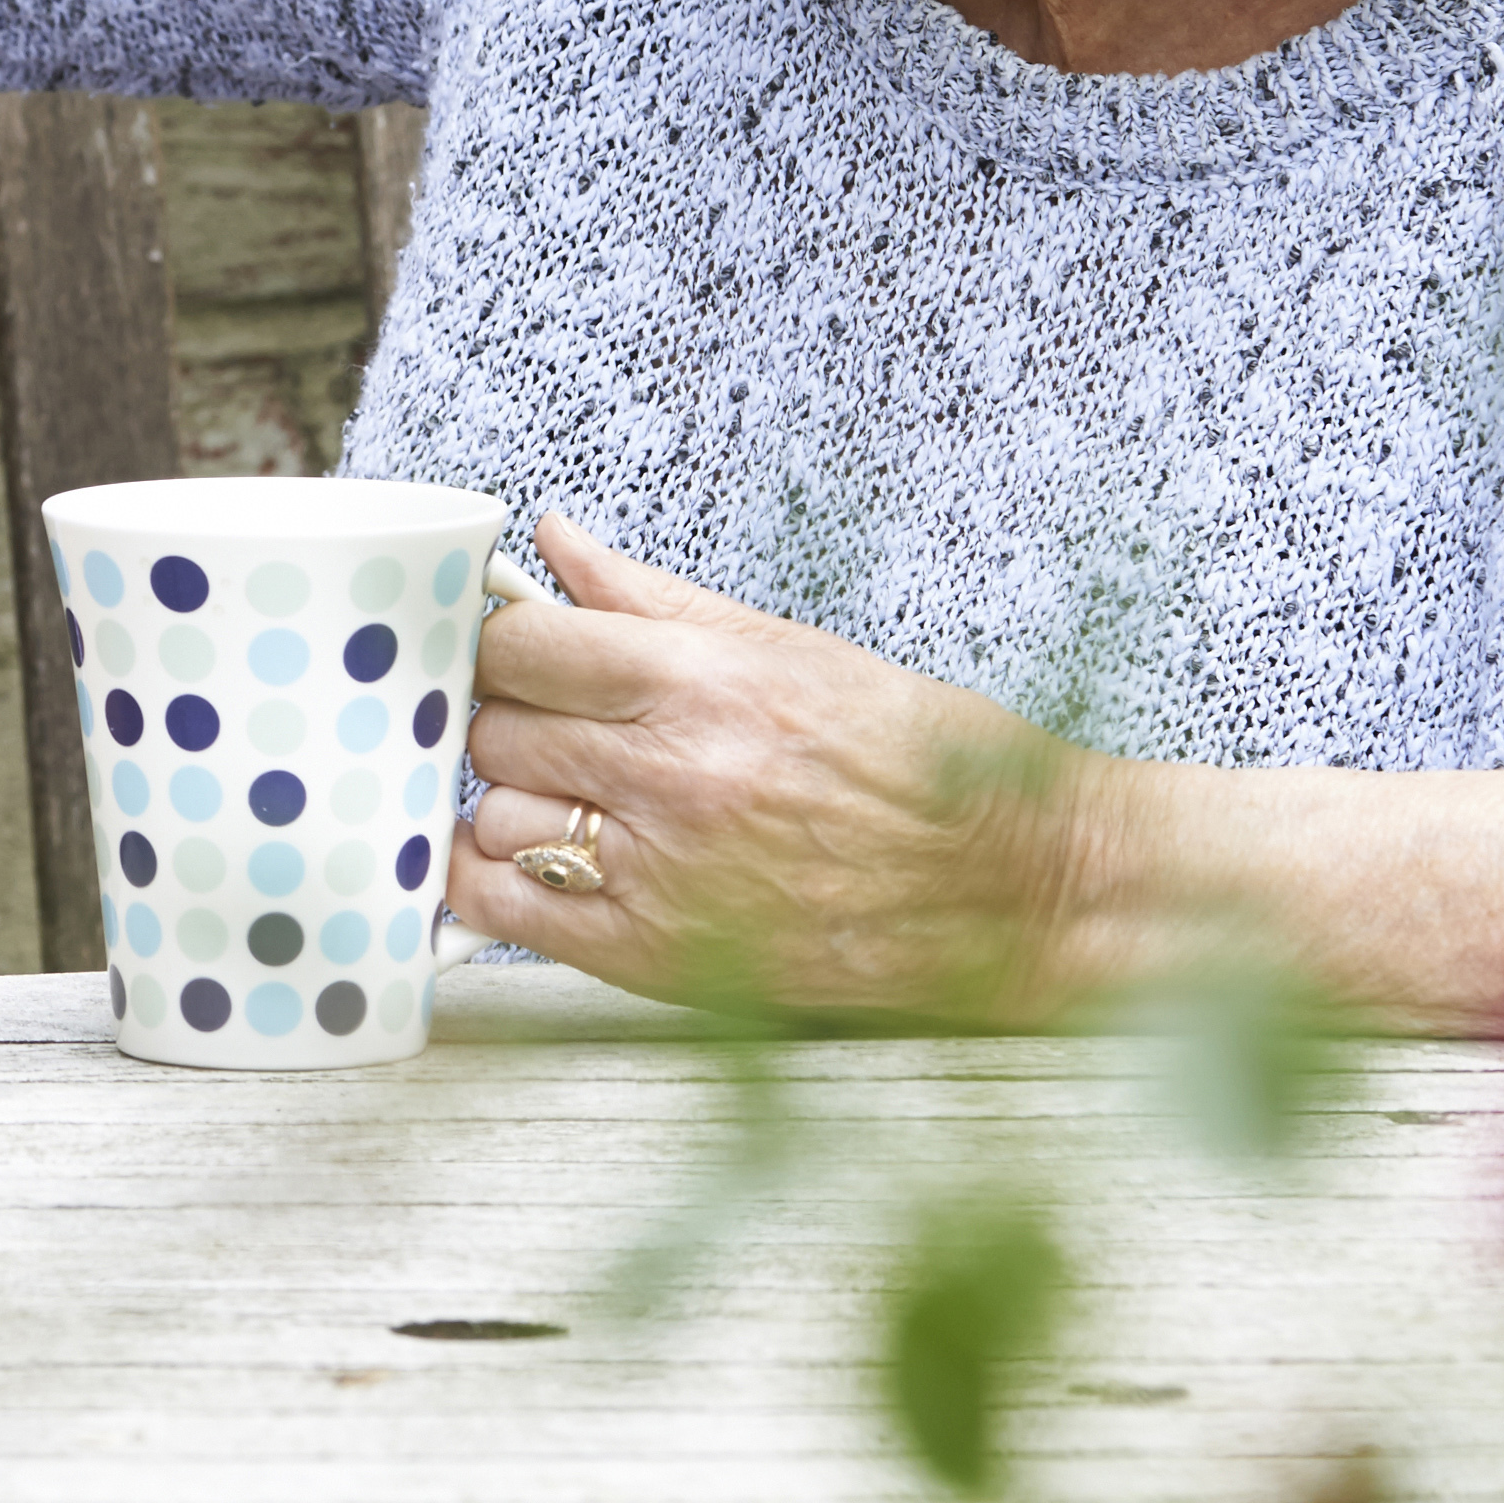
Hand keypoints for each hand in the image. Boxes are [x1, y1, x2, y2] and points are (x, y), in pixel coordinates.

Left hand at [453, 513, 1105, 1020]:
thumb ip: (653, 599)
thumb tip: (556, 544)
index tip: (521, 656)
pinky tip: (522, 866)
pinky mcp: (656, 959)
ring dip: (511, 805)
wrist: (1013, 889)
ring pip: (492, 819)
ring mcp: (658, 872)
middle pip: (497, 731)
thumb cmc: (921, 763)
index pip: (520, 647)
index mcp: (700, 685)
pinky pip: (508, 914)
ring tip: (563, 799)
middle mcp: (669, 776)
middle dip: (512, 722)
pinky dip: (490, 887)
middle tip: (553, 727)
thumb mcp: (790, 649)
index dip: (505, 647)